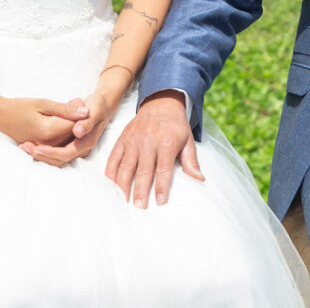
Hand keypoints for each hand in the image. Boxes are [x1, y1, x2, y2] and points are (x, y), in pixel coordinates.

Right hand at [0, 96, 89, 146]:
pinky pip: (58, 147)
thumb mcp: (42, 103)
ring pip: (67, 143)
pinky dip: (64, 137)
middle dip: (77, 122)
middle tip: (75, 105)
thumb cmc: (18, 107)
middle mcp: (47, 145)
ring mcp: (43, 150)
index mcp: (49, 131)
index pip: (76, 127)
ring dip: (71, 130)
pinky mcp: (39, 151)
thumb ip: (65, 109)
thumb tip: (85, 112)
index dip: (81, 114)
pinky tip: (62, 126)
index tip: (78, 102)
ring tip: (68, 113)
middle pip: (73, 137)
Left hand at [19, 91, 120, 166]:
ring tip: (24, 146)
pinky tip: (30, 145)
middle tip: (24, 146)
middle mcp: (82, 149)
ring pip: (56, 159)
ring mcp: (77, 149)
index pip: (66, 153)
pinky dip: (43, 151)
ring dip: (40, 155)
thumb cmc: (98, 106)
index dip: (50, 152)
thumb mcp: (94, 108)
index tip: (36, 147)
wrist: (103, 106)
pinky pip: (56, 154)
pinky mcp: (71, 145)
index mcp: (87, 142)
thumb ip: (86, 121)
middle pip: (59, 160)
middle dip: (41, 155)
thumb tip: (78, 131)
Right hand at [104, 91, 203, 207]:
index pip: (163, 169)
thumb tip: (199, 179)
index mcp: (167, 143)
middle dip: (140, 190)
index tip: (160, 201)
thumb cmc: (175, 125)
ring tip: (123, 200)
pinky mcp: (123, 139)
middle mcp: (148, 142)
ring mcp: (133, 140)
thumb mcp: (187, 141)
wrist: (160, 103)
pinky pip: (114, 157)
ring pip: (126, 166)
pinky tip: (110, 184)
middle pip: (143, 170)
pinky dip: (110, 171)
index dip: (161, 187)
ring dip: (123, 184)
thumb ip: (191, 161)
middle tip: (140, 206)